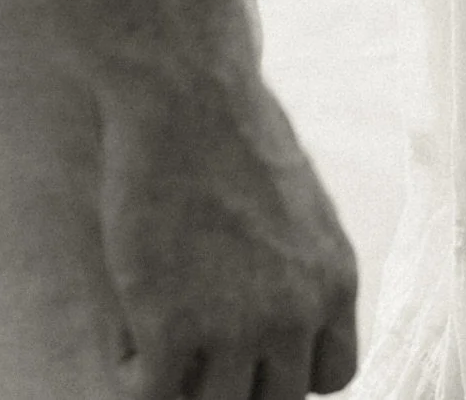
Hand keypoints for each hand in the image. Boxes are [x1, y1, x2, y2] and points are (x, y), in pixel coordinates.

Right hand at [102, 74, 358, 399]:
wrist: (187, 95)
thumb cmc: (233, 130)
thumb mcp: (300, 204)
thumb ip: (299, 266)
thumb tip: (276, 312)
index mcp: (334, 279)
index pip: (332, 376)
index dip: (290, 369)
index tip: (256, 349)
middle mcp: (296, 313)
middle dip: (236, 379)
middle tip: (198, 345)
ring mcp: (236, 327)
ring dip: (183, 379)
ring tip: (158, 334)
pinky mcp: (171, 328)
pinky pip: (152, 395)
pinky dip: (135, 374)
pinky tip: (131, 333)